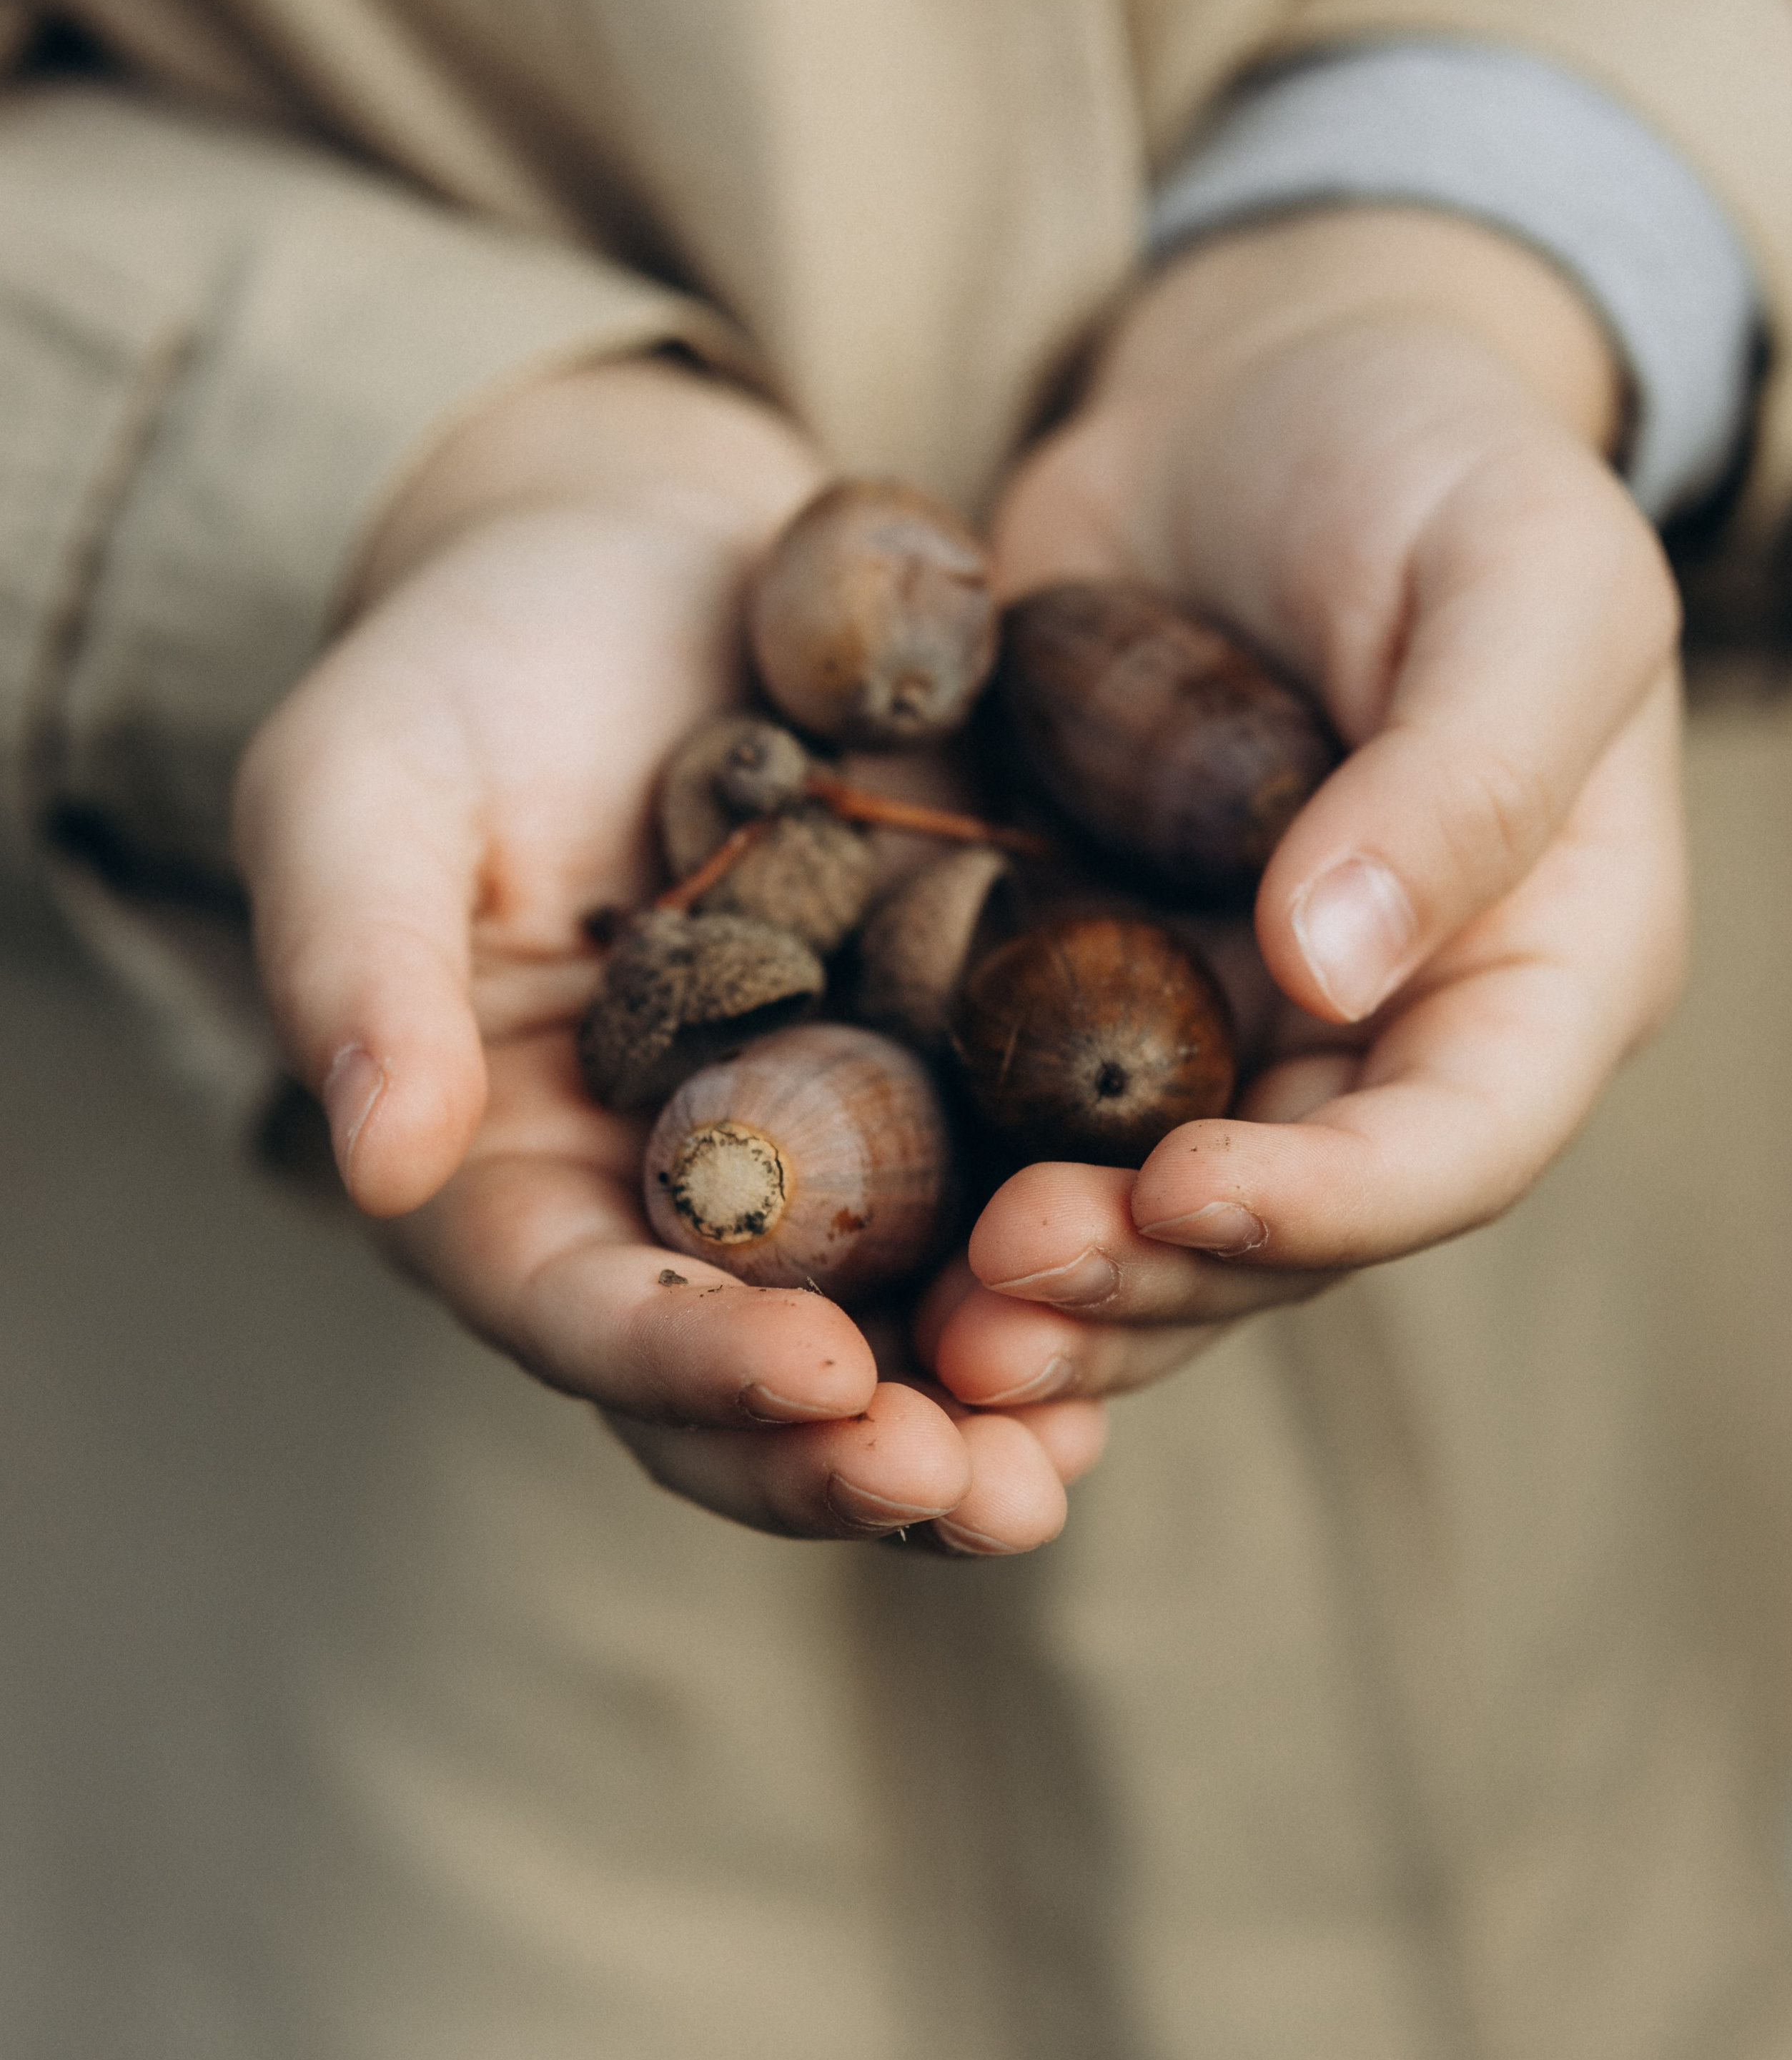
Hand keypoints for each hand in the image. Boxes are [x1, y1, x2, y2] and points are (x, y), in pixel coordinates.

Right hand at [233, 360, 1101, 1549]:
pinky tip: (1166, 1293)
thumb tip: (373, 1160)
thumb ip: (358, 965)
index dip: (690, 1365)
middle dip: (852, 1458)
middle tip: (973, 1492)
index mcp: (510, 1173)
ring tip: (1067, 1459)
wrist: (645, 567)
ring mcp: (823, 1158)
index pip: (583, 1313)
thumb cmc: (465, 674)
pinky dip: (1081, 1273)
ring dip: (984, 1419)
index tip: (816, 1377)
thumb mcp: (366, 789)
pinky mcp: (949, 1082)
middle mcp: (671, 1207)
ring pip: (897, 1340)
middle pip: (747, 1386)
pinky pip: (1014, 1207)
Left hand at [925, 207, 1686, 1411]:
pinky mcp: (1089, 988)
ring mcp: (1229, 1029)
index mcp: (1537, 967)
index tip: (1176, 1190)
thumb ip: (1464, 769)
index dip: (1328, 1203)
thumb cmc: (1430, 456)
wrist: (1258, 401)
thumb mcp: (1517, 571)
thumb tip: (1334, 969)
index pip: (1459, 1144)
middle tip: (994, 1299)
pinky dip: (949, 1190)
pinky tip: (850, 1231)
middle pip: (1285, 1228)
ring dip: (1042, 1287)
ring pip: (1144, 1218)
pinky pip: (1023, 1123)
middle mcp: (1386, 1039)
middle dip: (1145, 1279)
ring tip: (918, 1329)